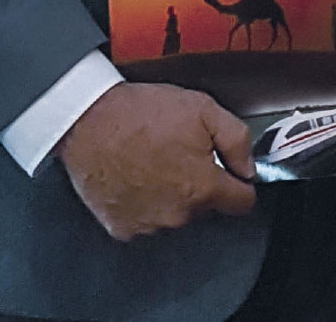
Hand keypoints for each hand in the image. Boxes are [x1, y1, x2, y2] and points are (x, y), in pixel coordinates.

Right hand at [53, 82, 256, 241]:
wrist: (87, 119)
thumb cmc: (140, 112)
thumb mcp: (202, 108)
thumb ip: (237, 140)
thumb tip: (248, 168)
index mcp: (203, 187)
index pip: (242, 203)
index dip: (239, 184)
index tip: (230, 174)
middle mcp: (179, 214)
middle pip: (205, 207)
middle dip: (198, 184)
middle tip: (178, 153)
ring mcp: (149, 224)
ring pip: (175, 215)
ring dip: (170, 195)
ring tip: (150, 162)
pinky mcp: (122, 227)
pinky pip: (144, 220)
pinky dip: (142, 204)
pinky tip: (133, 177)